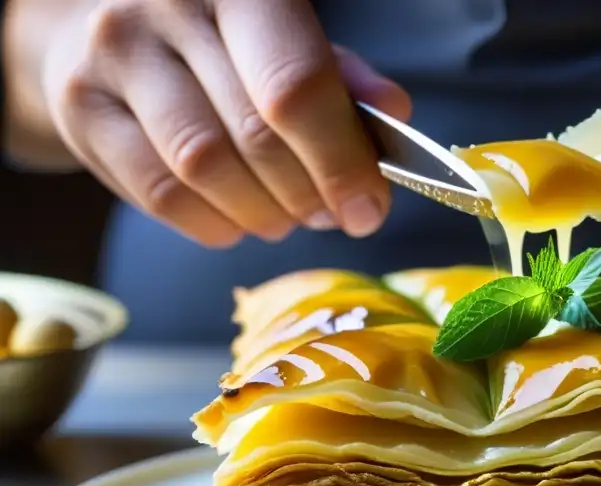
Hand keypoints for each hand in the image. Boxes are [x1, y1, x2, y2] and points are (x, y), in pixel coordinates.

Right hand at [41, 0, 411, 245]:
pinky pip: (160, 193)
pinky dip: (213, 224)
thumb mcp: (290, 45)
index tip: (368, 210)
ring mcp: (116, 54)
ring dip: (262, 214)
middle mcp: (171, 6)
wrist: (111, 36)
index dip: (341, 161)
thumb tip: (394, 111)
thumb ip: (340, 79)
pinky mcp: (81, 107)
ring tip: (285, 219)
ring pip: (205, 169)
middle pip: (255, 134)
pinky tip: (236, 222)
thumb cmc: (224, 48)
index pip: (297, 85)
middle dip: (307, 194)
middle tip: (328, 215)